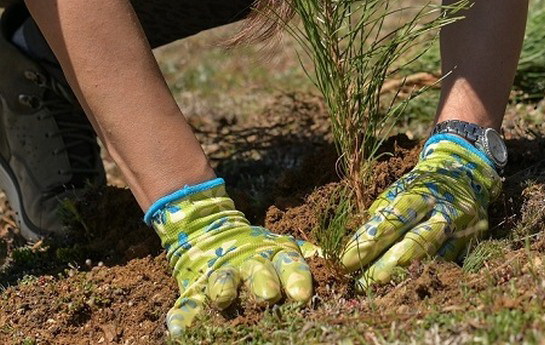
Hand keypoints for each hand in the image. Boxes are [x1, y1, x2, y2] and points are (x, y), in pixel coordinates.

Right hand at [145, 178, 314, 335]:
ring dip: (224, 288)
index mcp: (276, 255)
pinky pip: (188, 302)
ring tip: (224, 297)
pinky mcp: (194, 287)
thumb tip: (350, 272)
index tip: (303, 294)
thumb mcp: (285, 250)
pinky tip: (178, 328)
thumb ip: (310, 262)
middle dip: (264, 283)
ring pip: (223, 280)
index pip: (291, 264)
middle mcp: (249, 263)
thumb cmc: (261, 253)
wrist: (211, 231)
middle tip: (269, 295)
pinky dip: (183, 315)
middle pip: (258, 271)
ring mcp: (220, 273)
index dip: (297, 277)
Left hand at [341, 136, 502, 287]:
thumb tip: (362, 235)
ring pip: (430, 254)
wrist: (467, 171)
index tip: (346, 259)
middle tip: (360, 284)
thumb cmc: (426, 181)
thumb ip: (386, 208)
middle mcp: (442, 209)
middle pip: (413, 240)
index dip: (371, 240)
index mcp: (422, 191)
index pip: (394, 217)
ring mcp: (458, 228)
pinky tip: (405, 285)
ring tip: (378, 288)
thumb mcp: (405, 184)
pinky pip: (446, 263)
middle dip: (385, 264)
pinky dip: (423, 274)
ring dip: (403, 274)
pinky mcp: (469, 242)